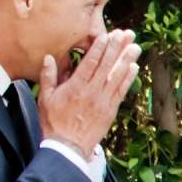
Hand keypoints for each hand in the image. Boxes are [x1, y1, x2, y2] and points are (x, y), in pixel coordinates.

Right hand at [37, 29, 139, 160]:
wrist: (67, 148)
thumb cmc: (54, 123)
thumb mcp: (45, 98)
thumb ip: (48, 76)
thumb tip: (49, 57)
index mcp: (75, 87)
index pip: (90, 63)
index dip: (100, 48)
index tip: (108, 35)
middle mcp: (92, 92)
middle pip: (107, 65)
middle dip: (117, 48)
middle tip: (126, 34)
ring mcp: (103, 101)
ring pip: (117, 76)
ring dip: (127, 59)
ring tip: (136, 46)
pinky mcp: (110, 110)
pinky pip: (121, 91)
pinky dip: (128, 78)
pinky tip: (134, 67)